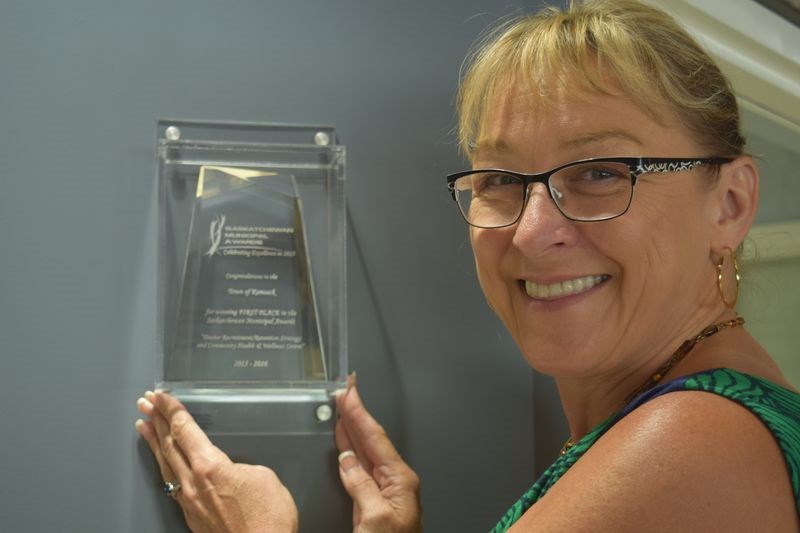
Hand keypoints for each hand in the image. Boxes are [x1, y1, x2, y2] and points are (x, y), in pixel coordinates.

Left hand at [135, 391, 297, 532]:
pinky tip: (162, 463)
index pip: (186, 430)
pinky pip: (171, 483)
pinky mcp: (192, 516)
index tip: (162, 396)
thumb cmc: (268, 519)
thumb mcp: (264, 477)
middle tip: (145, 403)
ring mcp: (190, 501)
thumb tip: (232, 469)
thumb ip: (241, 465)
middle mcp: (194, 483)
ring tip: (142, 426)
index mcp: (211, 467)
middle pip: (170, 444)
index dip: (172, 410)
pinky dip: (162, 466)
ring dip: (153, 442)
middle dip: (157, 420)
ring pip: (165, 464)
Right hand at [335, 379, 421, 532]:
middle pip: (372, 439)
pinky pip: (359, 468)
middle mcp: (394, 481)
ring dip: (352, 429)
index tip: (349, 391)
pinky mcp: (373, 502)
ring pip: (365, 451)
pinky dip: (350, 451)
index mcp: (400, 480)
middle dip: (357, 413)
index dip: (360, 412)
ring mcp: (384, 491)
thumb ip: (361, 486)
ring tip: (341, 408)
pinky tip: (343, 442)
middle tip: (344, 390)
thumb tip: (348, 462)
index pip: (376, 437)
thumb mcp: (375, 519)